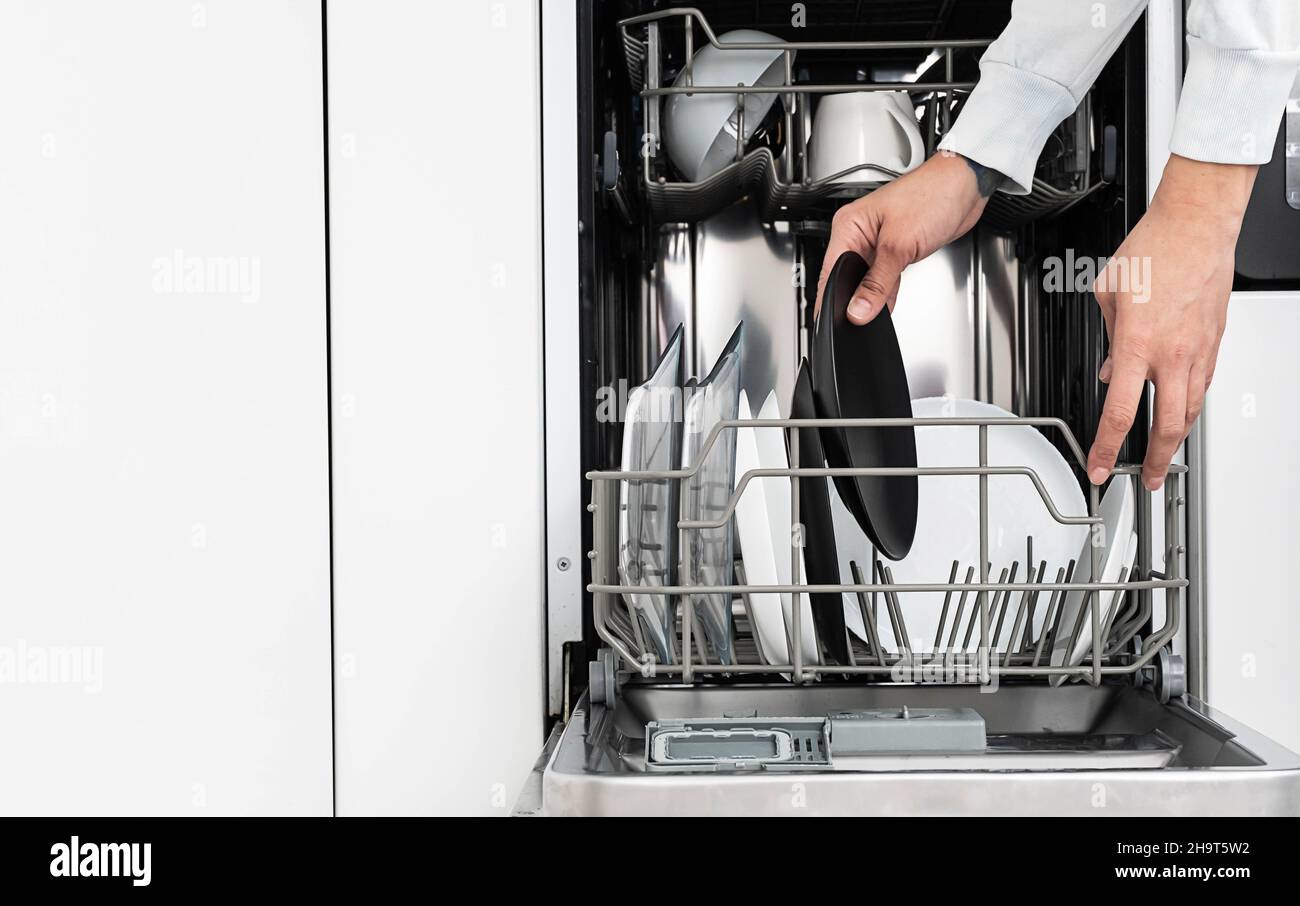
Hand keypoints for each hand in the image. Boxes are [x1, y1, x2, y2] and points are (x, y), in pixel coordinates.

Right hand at [816, 150, 996, 322]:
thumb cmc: (933, 195)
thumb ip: (877, 283)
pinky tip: (888, 305)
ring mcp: (879, 243)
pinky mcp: (897, 250)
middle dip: (853, 299)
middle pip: (848, 277)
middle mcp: (860, 233)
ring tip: (876, 312)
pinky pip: (885, 279)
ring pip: (867, 280)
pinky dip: (887, 292)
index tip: (835, 320)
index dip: (832, 297)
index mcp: (850, 225)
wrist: (966, 187)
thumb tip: (858, 309)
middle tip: (859, 319)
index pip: (831, 269)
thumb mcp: (899, 245)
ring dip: (873, 296)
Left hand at [1088, 154, 1255, 490]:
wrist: (1197, 224)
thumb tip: (1109, 369)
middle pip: (1168, 425)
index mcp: (1137, 343)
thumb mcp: (1107, 294)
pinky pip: (1203, 383)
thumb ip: (1107, 338)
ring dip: (1178, 437)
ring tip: (1166, 454)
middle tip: (1150, 479)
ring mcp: (1199, 348)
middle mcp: (1172, 352)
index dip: (1108, 447)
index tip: (1101, 467)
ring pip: (1191, 408)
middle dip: (1158, 461)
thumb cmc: (1153, 249)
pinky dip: (1191, 403)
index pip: (1119, 411)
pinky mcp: (1215, 340)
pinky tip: (1182, 410)